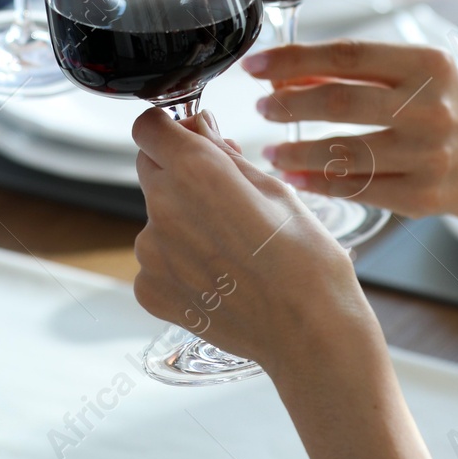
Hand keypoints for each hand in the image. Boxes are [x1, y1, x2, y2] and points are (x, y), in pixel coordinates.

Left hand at [132, 106, 452, 458]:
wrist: (309, 332)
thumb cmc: (304, 259)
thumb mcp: (273, 187)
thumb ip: (222, 152)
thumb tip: (196, 126)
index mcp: (195, 171)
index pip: (149, 126)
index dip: (169, 128)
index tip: (189, 137)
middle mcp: (163, 207)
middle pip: (152, 168)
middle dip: (180, 172)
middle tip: (225, 196)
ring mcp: (151, 252)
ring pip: (156, 216)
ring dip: (181, 220)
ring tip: (231, 246)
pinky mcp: (149, 288)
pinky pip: (156, 259)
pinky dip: (179, 262)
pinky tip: (218, 275)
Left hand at [245, 41, 457, 223]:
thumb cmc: (445, 109)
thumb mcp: (414, 75)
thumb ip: (356, 71)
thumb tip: (285, 74)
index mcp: (428, 65)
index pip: (347, 55)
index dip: (293, 59)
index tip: (255, 66)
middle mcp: (432, 109)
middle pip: (340, 102)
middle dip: (289, 105)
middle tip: (261, 108)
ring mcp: (428, 157)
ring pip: (344, 153)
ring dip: (296, 152)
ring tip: (270, 150)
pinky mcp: (422, 198)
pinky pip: (357, 190)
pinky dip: (317, 184)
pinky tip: (294, 177)